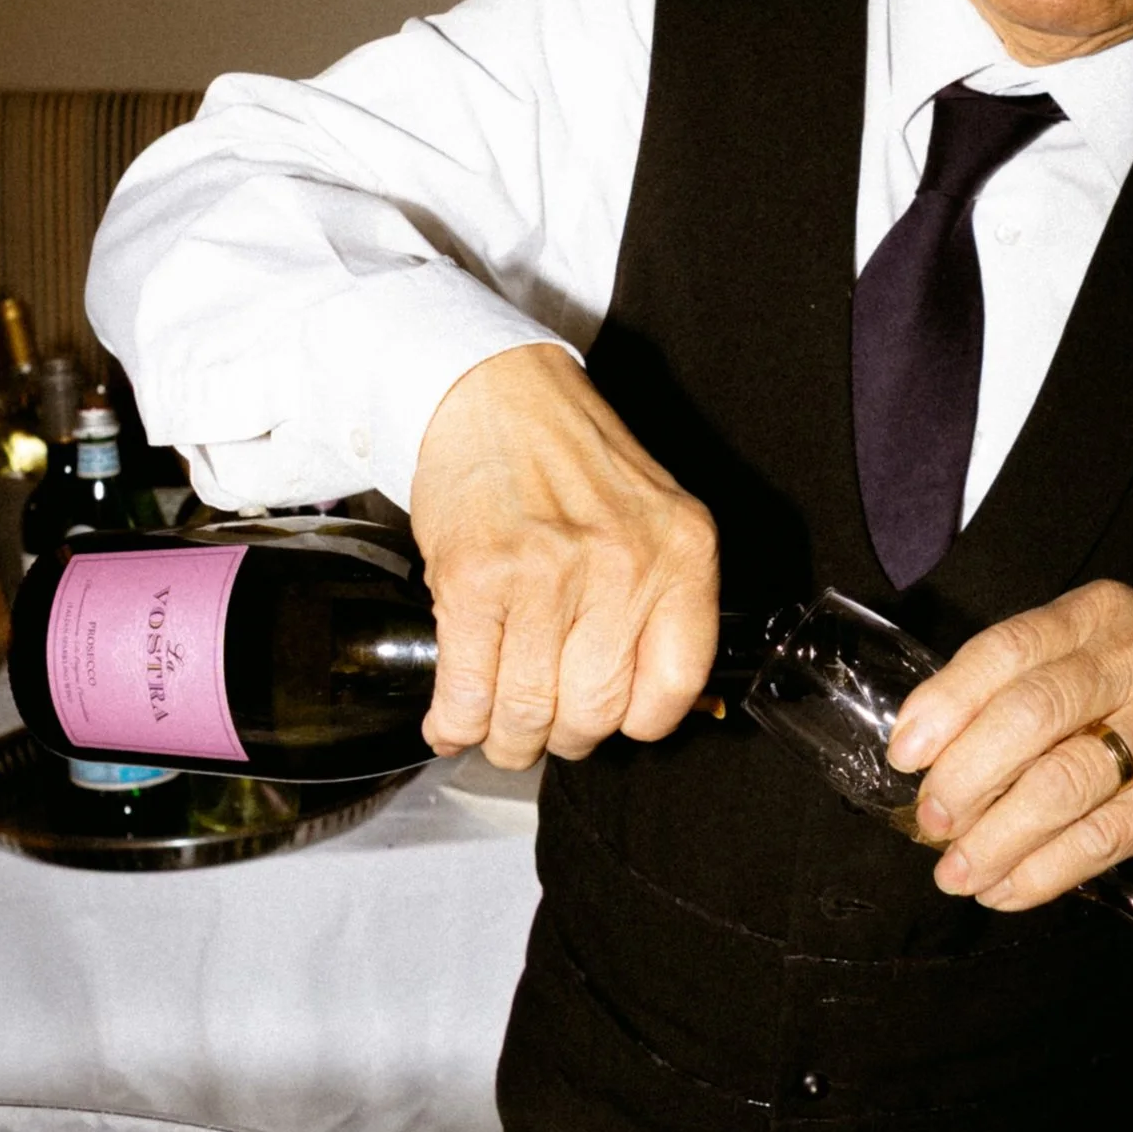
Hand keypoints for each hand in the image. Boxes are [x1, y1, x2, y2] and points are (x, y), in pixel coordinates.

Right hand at [406, 346, 719, 766]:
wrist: (493, 393)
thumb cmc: (570, 457)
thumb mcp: (652, 520)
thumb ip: (663, 603)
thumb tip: (648, 705)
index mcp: (681, 554)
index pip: (673, 690)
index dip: (632, 721)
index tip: (609, 718)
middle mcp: (623, 566)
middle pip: (594, 714)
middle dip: (560, 738)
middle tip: (541, 727)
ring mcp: (547, 575)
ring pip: (528, 712)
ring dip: (506, 739)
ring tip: (496, 728)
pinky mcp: (477, 579)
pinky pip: (469, 690)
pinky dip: (455, 722)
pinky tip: (451, 720)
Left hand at [885, 580, 1132, 909]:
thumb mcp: (1101, 655)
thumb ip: (1024, 685)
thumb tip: (930, 753)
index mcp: (1099, 615)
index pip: (1004, 650)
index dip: (944, 705)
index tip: (907, 753)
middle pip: (1029, 716)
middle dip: (964, 778)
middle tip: (930, 819)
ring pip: (1061, 785)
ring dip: (995, 839)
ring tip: (959, 870)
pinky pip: (1101, 838)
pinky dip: (1042, 871)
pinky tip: (1009, 887)